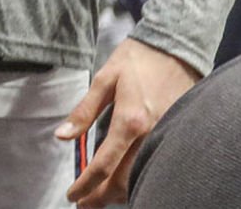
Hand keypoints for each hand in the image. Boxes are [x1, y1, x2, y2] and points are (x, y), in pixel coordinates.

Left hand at [58, 37, 198, 205]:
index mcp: (129, 121)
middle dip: (101, 197)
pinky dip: (141, 180)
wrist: (176, 47)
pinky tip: (127, 182)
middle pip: (125, 180)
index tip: (72, 196)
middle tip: (83, 204)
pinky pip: (158, 165)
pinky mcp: (178, 135)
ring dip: (121, 193)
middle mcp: (151, 135)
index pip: (103, 165)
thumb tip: (62, 136)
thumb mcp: (103, 80)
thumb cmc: (137, 60)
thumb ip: (83, 112)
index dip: (85, 185)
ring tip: (100, 198)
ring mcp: (168, 137)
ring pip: (144, 178)